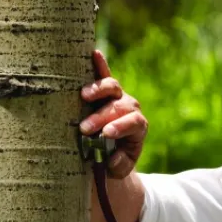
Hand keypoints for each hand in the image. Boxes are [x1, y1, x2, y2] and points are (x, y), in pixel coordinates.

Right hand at [80, 50, 146, 178]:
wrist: (111, 151)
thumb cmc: (114, 160)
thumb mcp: (119, 168)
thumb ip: (120, 166)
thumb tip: (113, 158)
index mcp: (138, 126)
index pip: (134, 121)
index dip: (121, 125)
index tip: (106, 134)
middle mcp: (129, 108)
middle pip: (120, 106)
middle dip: (102, 116)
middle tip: (84, 128)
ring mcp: (117, 97)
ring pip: (113, 88)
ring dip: (98, 90)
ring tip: (83, 96)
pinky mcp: (104, 91)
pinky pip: (103, 75)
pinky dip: (99, 64)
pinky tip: (93, 53)